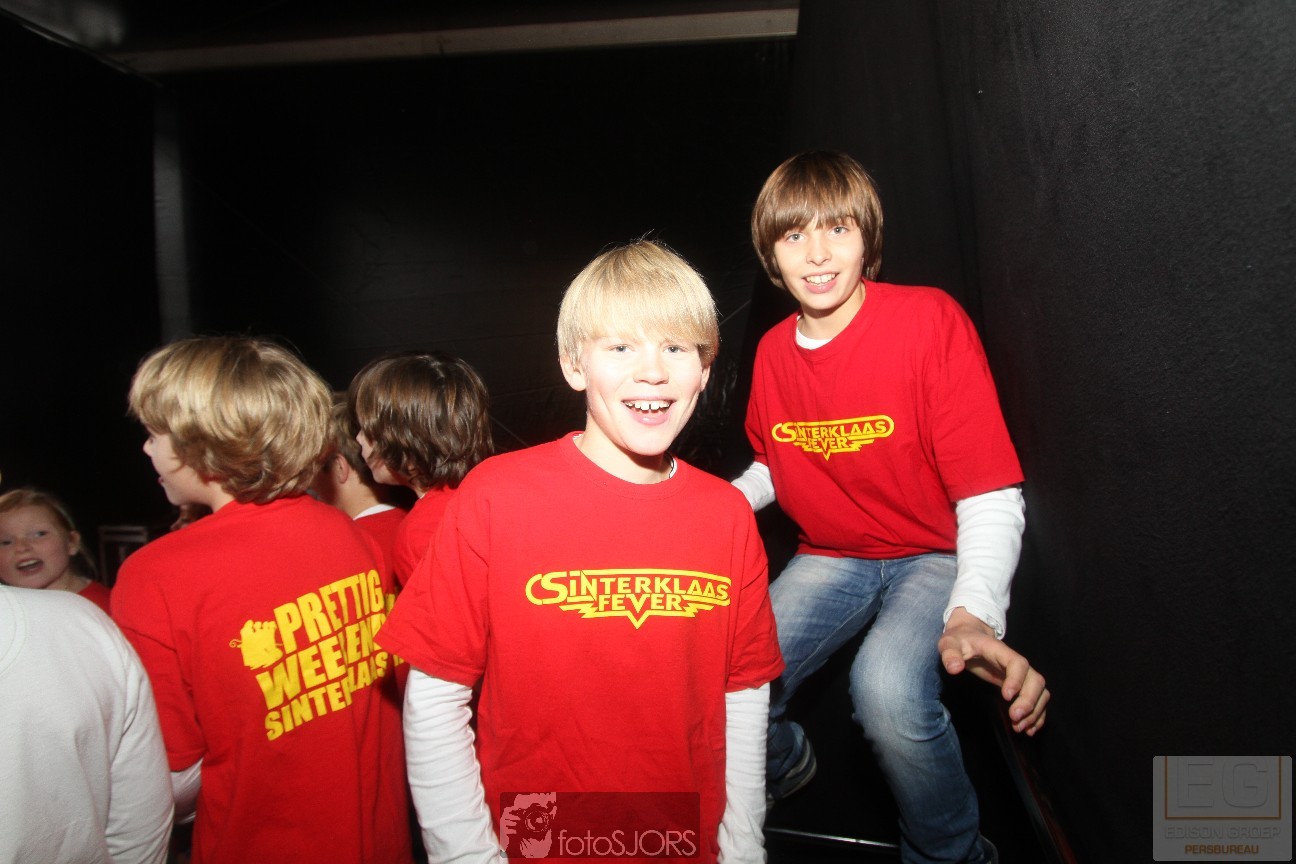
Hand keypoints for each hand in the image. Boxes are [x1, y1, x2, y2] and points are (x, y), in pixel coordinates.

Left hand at [938, 608, 1048, 734]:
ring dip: (1035, 711)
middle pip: (1035, 680)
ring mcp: (1020, 675)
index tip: (1006, 696)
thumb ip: (950, 653)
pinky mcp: (1020, 685)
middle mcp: (1015, 663)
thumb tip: (954, 668)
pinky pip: (1038, 699)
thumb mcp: (949, 643)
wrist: (970, 636)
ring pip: (1041, 691)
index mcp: (1000, 651)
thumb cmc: (961, 641)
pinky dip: (1038, 714)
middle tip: (1014, 717)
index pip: (1018, 663)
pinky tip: (1029, 728)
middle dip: (1029, 701)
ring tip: (1019, 727)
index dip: (1016, 680)